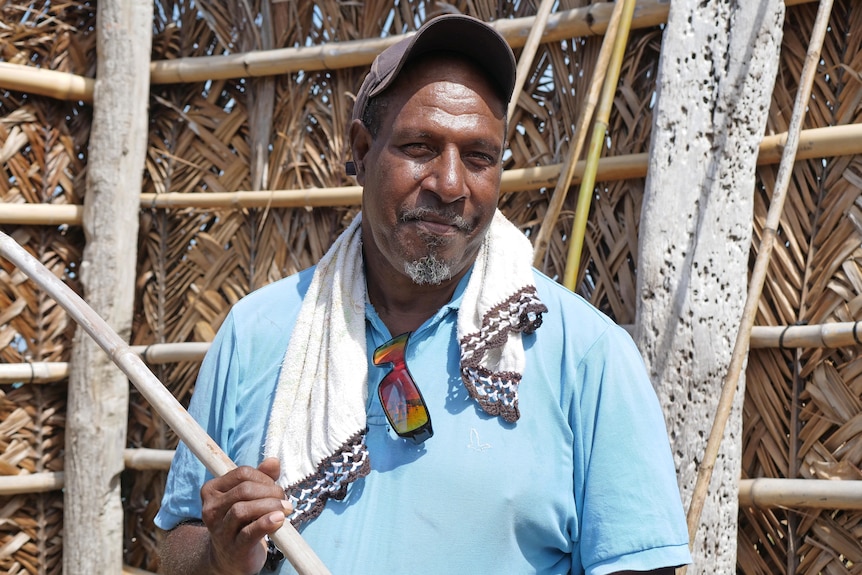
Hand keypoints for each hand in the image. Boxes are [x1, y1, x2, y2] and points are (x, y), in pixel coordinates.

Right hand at [200, 457, 291, 574]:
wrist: (231, 556)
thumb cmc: (243, 521)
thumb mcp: (250, 496)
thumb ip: (262, 477)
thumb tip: (274, 461)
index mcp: (212, 490)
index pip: (242, 473)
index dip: (264, 477)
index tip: (275, 487)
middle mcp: (210, 508)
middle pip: (243, 490)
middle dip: (270, 491)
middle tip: (284, 499)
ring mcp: (219, 530)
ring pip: (242, 510)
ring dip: (270, 506)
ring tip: (285, 510)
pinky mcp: (233, 547)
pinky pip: (248, 532)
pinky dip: (266, 523)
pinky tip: (279, 520)